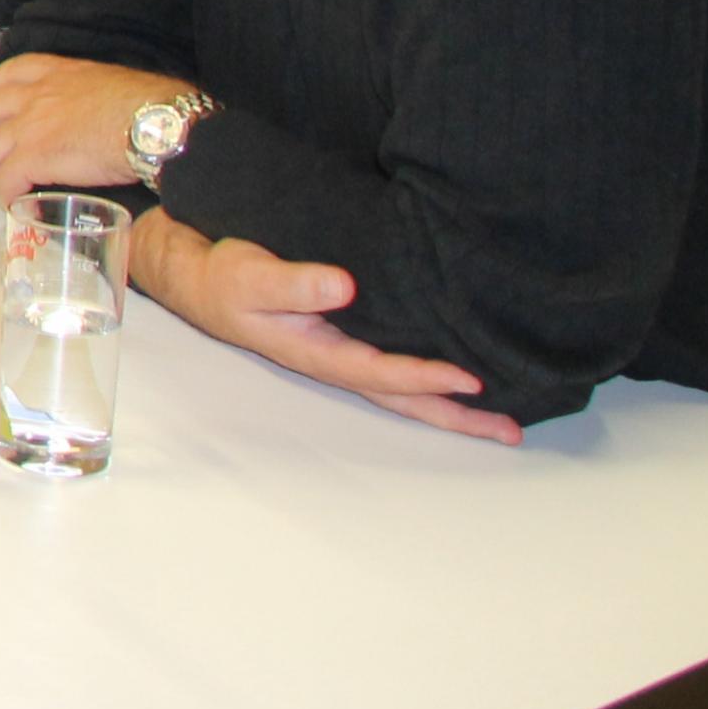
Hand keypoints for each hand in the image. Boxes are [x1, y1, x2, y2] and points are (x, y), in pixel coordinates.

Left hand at [0, 51, 169, 207]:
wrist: (154, 126)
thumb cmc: (148, 107)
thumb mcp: (109, 84)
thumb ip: (88, 94)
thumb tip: (97, 113)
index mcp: (56, 72)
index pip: (8, 74)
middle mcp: (36, 95)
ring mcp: (31, 125)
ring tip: (8, 185)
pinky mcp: (34, 157)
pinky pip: (7, 179)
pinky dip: (8, 193)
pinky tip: (17, 203)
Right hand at [127, 208, 519, 443]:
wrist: (198, 277)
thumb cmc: (224, 276)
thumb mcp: (249, 275)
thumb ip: (294, 282)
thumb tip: (345, 285)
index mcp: (316, 353)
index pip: (381, 373)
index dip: (425, 377)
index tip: (470, 379)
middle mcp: (335, 363)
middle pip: (403, 398)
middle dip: (455, 417)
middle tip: (509, 433)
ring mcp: (341, 356)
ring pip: (404, 390)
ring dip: (450, 408)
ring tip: (499, 421)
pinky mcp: (345, 341)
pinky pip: (396, 371)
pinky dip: (429, 383)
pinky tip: (456, 381)